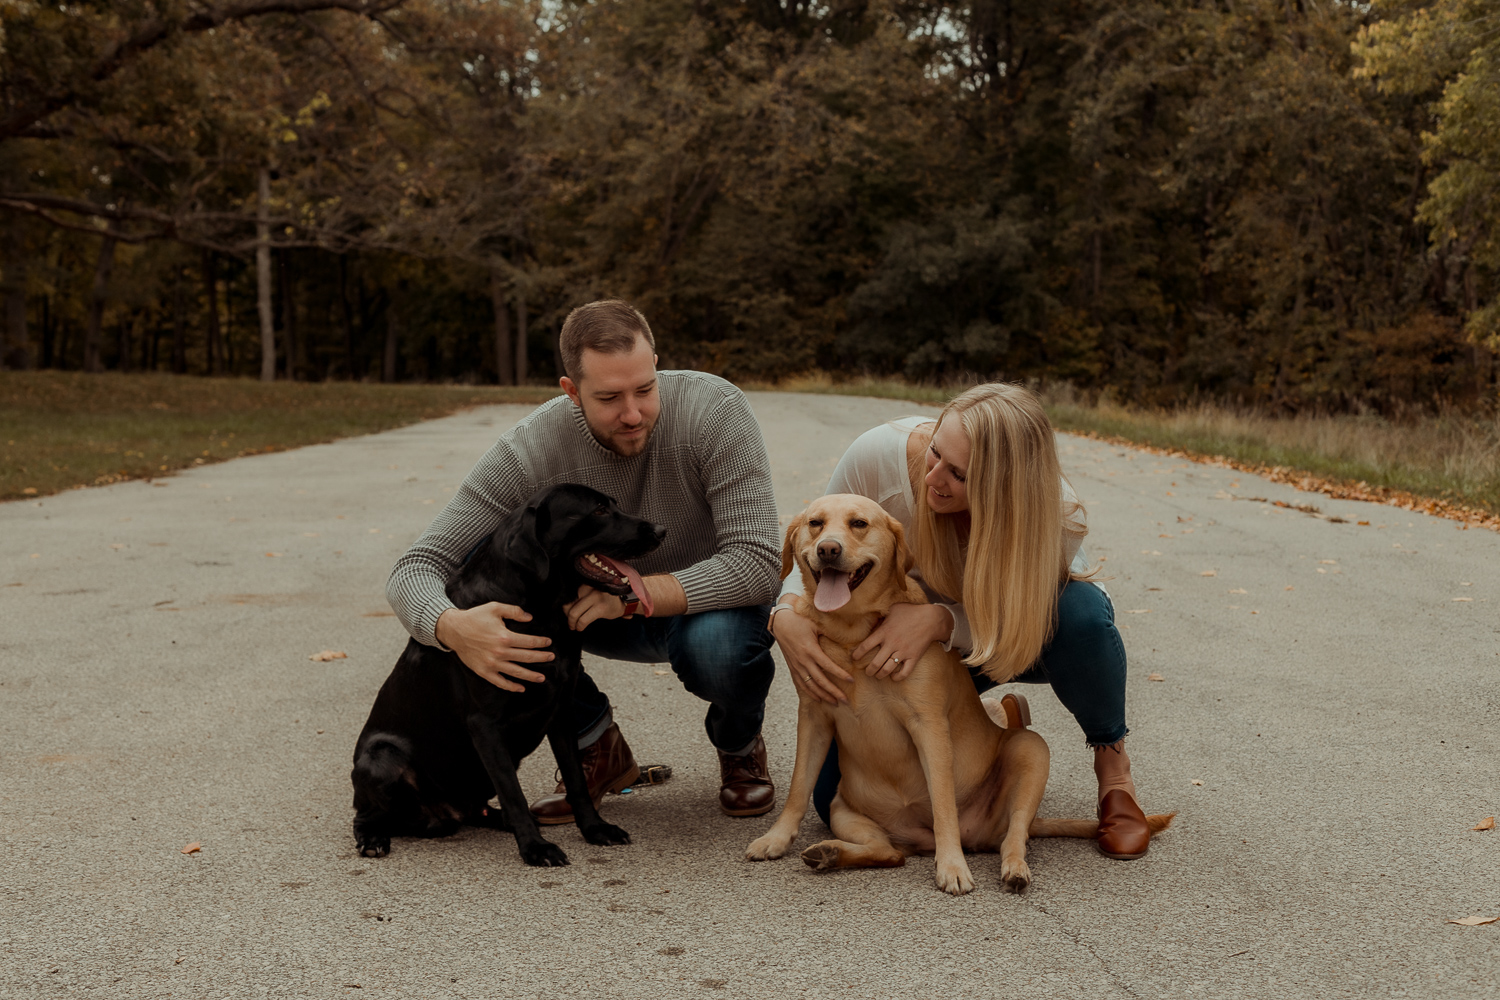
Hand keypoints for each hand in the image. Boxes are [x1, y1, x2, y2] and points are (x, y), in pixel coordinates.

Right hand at [435, 603, 553, 692]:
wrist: (453, 630)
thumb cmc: (475, 617)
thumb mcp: (494, 608)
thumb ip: (514, 611)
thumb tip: (529, 617)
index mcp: (505, 637)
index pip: (529, 642)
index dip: (541, 642)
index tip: (548, 642)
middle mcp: (500, 652)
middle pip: (526, 657)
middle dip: (541, 658)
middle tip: (551, 658)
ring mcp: (492, 664)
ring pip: (516, 672)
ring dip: (531, 676)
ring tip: (542, 678)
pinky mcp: (484, 671)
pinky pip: (500, 682)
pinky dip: (511, 686)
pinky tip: (521, 688)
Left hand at [564, 584, 626, 631]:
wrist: (625, 599)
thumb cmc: (607, 597)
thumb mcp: (592, 593)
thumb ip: (580, 598)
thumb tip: (566, 609)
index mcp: (584, 585)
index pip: (567, 598)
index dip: (565, 609)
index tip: (567, 614)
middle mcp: (587, 589)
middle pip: (568, 606)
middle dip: (568, 617)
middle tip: (571, 623)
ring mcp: (594, 597)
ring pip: (574, 613)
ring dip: (572, 623)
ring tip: (575, 626)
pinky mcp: (600, 608)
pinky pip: (583, 620)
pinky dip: (580, 626)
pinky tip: (580, 628)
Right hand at [770, 603, 851, 703]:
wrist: (780, 623)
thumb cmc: (800, 620)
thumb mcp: (816, 624)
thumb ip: (829, 632)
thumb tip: (847, 637)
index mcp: (810, 649)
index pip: (828, 666)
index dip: (840, 674)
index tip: (851, 680)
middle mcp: (803, 660)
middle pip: (820, 681)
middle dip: (833, 692)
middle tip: (845, 700)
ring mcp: (797, 666)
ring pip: (811, 686)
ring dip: (823, 696)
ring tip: (835, 703)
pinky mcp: (793, 668)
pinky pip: (802, 684)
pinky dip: (811, 693)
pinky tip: (819, 699)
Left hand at [852, 603, 952, 681]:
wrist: (931, 619)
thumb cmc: (911, 611)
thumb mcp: (892, 609)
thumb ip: (881, 617)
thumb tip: (870, 621)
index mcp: (884, 632)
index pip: (865, 646)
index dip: (857, 654)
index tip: (854, 658)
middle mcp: (892, 644)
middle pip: (875, 663)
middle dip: (868, 670)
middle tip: (867, 672)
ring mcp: (903, 652)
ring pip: (887, 669)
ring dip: (880, 675)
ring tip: (877, 675)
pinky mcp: (913, 657)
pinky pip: (904, 672)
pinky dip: (897, 677)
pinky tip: (893, 677)